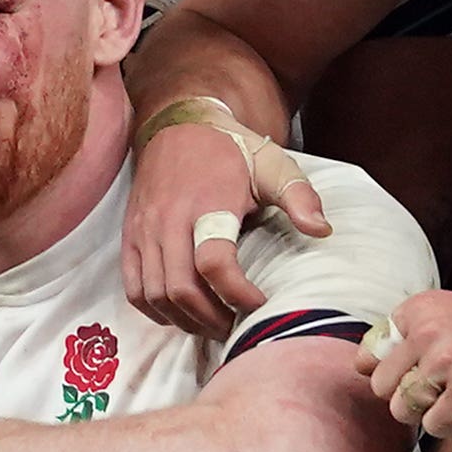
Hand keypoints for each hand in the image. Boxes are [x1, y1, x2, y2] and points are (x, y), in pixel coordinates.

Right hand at [120, 100, 322, 334]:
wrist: (178, 124)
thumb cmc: (232, 150)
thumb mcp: (273, 164)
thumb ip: (299, 196)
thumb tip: (322, 231)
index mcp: (207, 204)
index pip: (213, 263)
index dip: (237, 294)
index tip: (259, 304)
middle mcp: (168, 220)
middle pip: (180, 289)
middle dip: (211, 319)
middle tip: (236, 327)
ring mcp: (144, 231)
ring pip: (155, 295)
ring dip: (185, 320)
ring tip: (212, 325)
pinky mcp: (130, 238)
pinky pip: (134, 289)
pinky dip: (155, 311)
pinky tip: (181, 314)